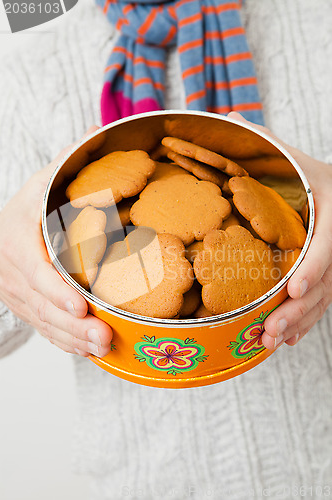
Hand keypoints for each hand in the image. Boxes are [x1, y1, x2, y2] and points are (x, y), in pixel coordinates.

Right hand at [0, 127, 112, 356]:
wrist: (0, 234)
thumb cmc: (27, 208)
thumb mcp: (41, 183)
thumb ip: (67, 163)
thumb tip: (99, 131)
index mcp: (17, 239)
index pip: (34, 271)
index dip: (56, 291)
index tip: (80, 307)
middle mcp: (14, 273)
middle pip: (43, 305)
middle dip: (74, 326)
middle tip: (105, 337)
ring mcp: (20, 294)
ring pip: (45, 323)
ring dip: (74, 340)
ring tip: (105, 348)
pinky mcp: (29, 308)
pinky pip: (45, 329)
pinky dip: (66, 342)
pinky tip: (89, 350)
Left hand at [228, 112, 331, 348]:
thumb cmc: (308, 173)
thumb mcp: (291, 156)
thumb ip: (265, 140)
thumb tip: (231, 115)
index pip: (329, 243)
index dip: (314, 267)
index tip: (292, 287)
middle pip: (325, 281)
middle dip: (298, 308)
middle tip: (270, 329)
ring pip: (322, 298)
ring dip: (298, 322)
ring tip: (270, 341)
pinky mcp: (326, 274)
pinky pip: (320, 302)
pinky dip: (305, 321)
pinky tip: (286, 339)